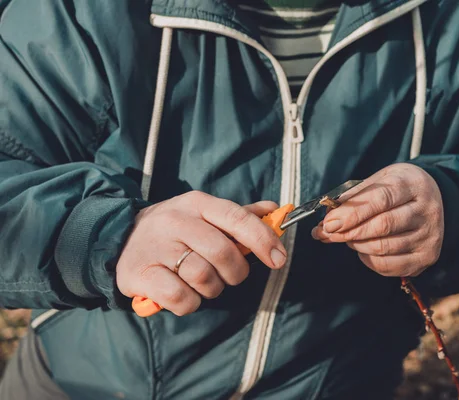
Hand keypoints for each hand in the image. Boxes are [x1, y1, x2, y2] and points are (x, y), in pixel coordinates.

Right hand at [116, 192, 287, 315]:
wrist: (119, 240)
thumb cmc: (175, 231)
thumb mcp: (204, 214)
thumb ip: (240, 215)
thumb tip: (275, 210)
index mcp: (197, 204)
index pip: (237, 218)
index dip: (262, 239)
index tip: (278, 259)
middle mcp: (176, 221)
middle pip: (223, 252)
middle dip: (236, 272)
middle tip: (230, 276)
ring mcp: (156, 247)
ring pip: (204, 277)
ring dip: (212, 288)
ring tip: (202, 282)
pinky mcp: (140, 274)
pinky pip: (181, 298)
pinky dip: (190, 302)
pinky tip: (183, 293)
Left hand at [312, 164, 442, 276]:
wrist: (433, 198)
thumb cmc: (399, 189)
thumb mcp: (379, 179)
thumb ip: (354, 197)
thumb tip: (328, 219)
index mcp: (414, 184)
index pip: (381, 199)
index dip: (352, 213)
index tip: (329, 222)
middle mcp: (427, 211)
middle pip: (382, 226)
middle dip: (349, 232)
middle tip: (328, 232)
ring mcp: (429, 237)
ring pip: (383, 248)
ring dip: (356, 244)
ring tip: (347, 236)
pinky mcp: (426, 258)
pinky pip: (388, 266)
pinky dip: (368, 259)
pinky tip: (363, 248)